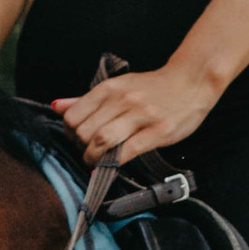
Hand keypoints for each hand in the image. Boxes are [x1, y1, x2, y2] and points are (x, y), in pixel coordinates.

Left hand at [51, 58, 219, 165]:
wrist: (191, 82)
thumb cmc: (154, 87)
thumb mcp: (118, 87)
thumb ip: (87, 99)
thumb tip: (57, 107)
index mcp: (110, 89)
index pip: (73, 116)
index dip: (70, 134)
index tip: (78, 140)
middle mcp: (122, 100)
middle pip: (84, 131)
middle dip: (81, 148)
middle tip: (88, 152)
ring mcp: (141, 115)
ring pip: (102, 140)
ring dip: (93, 157)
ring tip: (96, 161)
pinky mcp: (158, 131)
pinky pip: (128, 151)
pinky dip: (114, 163)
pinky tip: (110, 167)